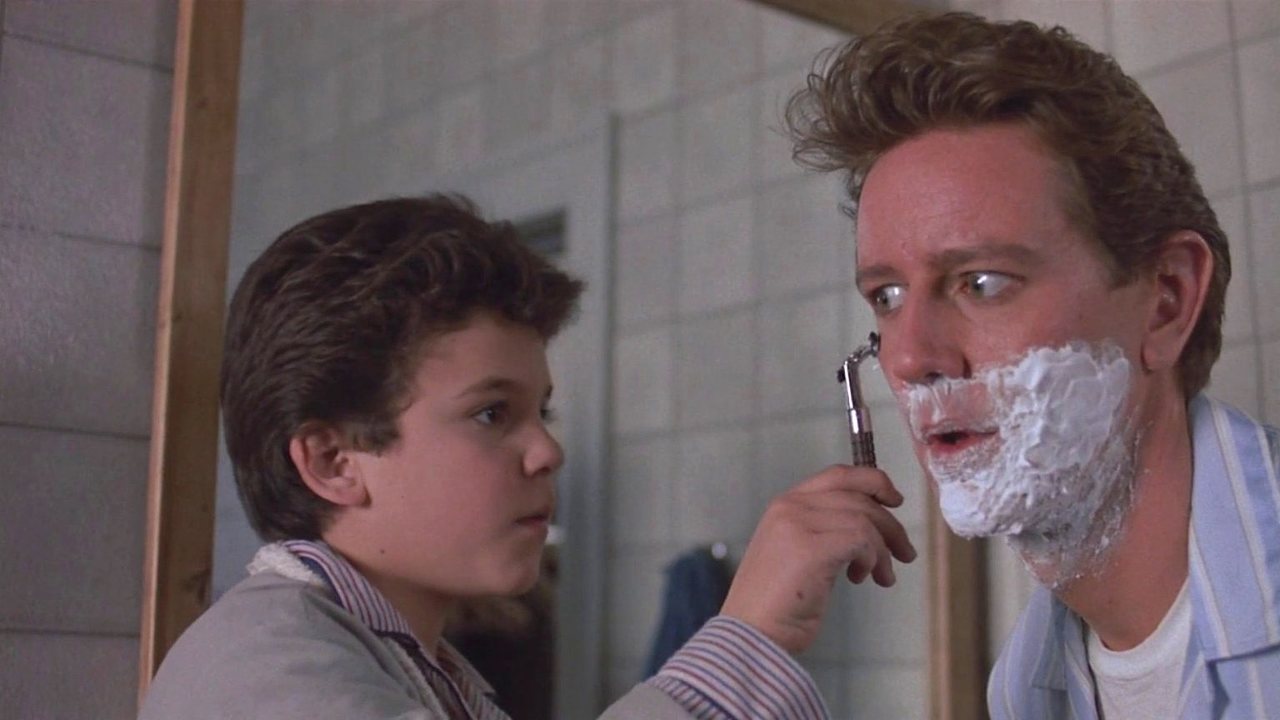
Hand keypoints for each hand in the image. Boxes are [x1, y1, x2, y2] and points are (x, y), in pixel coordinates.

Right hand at [720, 465, 916, 654]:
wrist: (752, 633)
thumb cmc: (777, 604)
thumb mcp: (798, 553)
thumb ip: (824, 532)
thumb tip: (871, 528)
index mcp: (785, 505)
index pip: (838, 475)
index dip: (873, 482)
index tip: (894, 501)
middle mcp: (790, 507)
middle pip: (858, 497)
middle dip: (890, 525)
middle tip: (905, 553)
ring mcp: (798, 524)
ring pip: (864, 520)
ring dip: (883, 550)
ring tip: (883, 576)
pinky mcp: (811, 547)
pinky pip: (862, 540)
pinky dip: (873, 559)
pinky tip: (864, 578)